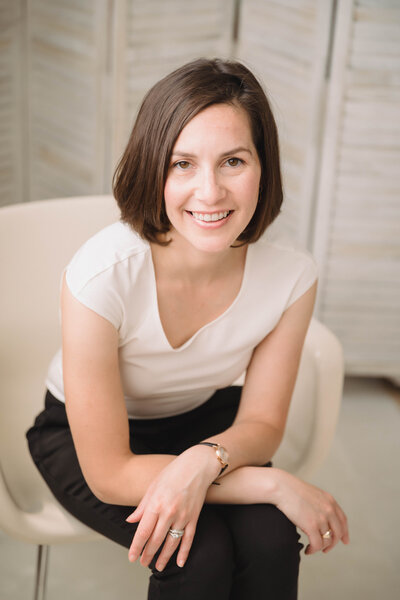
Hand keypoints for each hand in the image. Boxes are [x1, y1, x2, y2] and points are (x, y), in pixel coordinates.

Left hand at [126, 447, 219, 570]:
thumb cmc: (173, 472)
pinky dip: (184, 552)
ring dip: (163, 557)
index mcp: (156, 504)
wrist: (197, 465)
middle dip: (148, 554)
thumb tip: (131, 521)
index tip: (132, 557)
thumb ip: (142, 506)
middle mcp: (169, 512)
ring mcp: (183, 515)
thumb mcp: (153, 486)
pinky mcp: (194, 517)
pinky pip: (189, 538)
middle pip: (156, 540)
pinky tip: (179, 562)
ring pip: (172, 543)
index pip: (143, 532)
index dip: (136, 547)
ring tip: (157, 566)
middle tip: (142, 563)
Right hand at [272, 469, 348, 554]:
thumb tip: (321, 518)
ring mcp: (321, 518)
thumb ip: (320, 504)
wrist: (281, 487)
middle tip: (325, 550)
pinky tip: (307, 550)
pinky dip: (313, 550)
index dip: (344, 532)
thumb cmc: (291, 490)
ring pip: (327, 540)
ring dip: (320, 548)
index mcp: (330, 500)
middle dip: (332, 544)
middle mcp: (329, 509)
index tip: (344, 541)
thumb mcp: (312, 494)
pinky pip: (317, 544)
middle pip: (338, 533)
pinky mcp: (311, 525)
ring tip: (312, 548)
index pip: (343, 520)